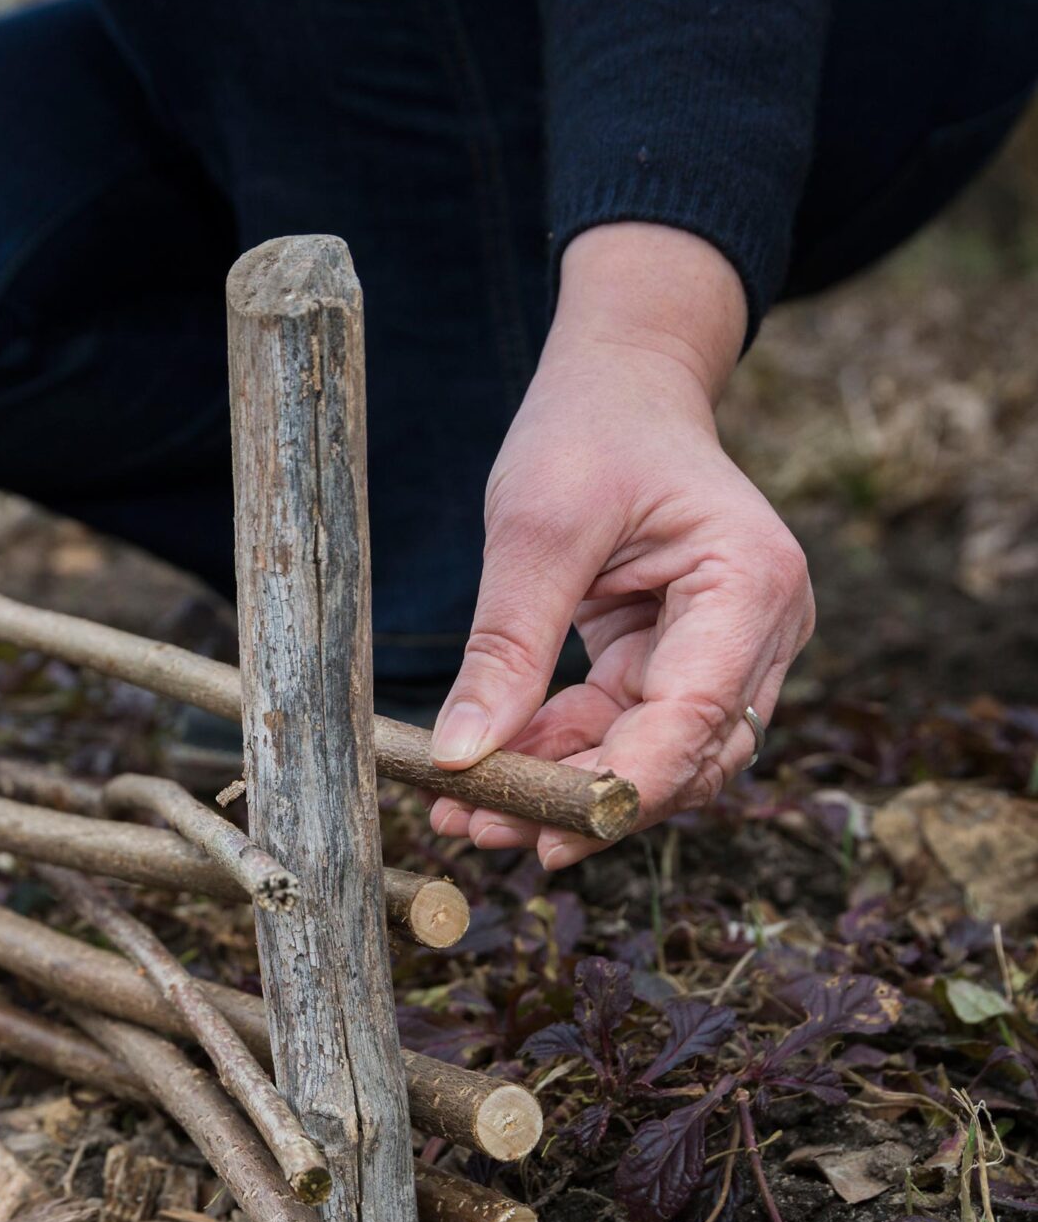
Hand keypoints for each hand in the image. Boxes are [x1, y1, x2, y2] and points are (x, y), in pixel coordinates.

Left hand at [427, 224, 814, 867]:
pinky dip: (559, 756)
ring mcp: (726, 651)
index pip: (697, 717)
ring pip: (652, 758)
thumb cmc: (589, 433)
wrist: (619, 387)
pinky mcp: (679, 662)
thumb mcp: (535, 526)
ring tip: (466, 816)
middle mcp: (760, 629)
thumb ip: (506, 645)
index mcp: (750, 583)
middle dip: (583, 804)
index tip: (544, 833)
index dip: (623, 787)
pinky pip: (622, 730)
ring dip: (564, 792)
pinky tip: (487, 775)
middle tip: (479, 830)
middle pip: (683, 757)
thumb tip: (460, 756)